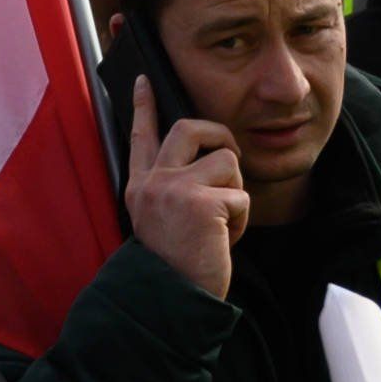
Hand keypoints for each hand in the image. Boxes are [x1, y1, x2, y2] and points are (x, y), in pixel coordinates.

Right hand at [118, 79, 245, 299]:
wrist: (170, 301)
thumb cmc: (175, 266)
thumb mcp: (161, 220)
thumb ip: (173, 188)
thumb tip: (205, 160)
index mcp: (140, 187)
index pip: (141, 135)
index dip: (144, 105)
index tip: (145, 80)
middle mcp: (152, 182)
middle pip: (189, 127)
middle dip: (218, 134)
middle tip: (229, 155)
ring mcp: (174, 189)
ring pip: (226, 161)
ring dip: (236, 192)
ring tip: (222, 224)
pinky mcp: (201, 203)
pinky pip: (241, 197)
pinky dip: (241, 222)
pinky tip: (224, 241)